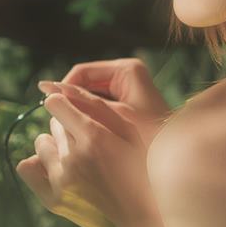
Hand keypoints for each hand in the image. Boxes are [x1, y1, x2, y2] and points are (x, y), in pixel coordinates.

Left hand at [15, 81, 158, 226]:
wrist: (139, 219)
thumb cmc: (141, 171)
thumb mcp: (131, 135)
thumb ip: (100, 110)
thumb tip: (59, 93)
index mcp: (94, 138)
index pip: (56, 103)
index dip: (65, 105)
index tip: (73, 112)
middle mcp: (73, 157)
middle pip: (53, 124)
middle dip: (67, 127)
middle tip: (87, 142)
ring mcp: (60, 180)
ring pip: (41, 143)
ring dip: (55, 145)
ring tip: (75, 157)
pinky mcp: (52, 199)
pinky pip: (26, 167)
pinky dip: (37, 164)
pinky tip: (56, 168)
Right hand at [48, 57, 173, 147]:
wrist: (177, 157)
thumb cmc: (150, 137)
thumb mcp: (112, 117)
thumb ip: (82, 102)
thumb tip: (48, 89)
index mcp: (127, 69)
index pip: (82, 72)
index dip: (63, 90)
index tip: (50, 110)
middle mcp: (128, 75)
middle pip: (86, 84)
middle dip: (72, 103)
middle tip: (58, 125)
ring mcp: (127, 90)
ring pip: (91, 98)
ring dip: (79, 113)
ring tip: (69, 133)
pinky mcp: (127, 105)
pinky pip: (100, 109)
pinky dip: (90, 120)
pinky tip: (83, 136)